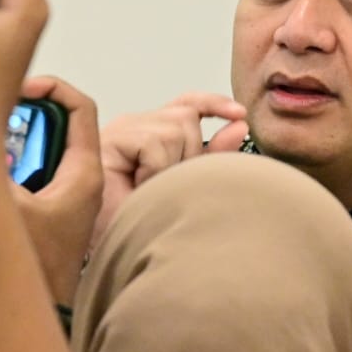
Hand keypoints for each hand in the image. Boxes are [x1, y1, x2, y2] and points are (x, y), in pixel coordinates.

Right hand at [9, 76, 102, 306]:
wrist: (43, 317)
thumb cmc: (40, 272)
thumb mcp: (7, 210)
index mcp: (83, 173)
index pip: (80, 108)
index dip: (52, 87)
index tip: (21, 89)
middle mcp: (76, 183)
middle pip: (48, 130)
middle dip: (11, 124)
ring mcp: (59, 200)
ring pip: (27, 159)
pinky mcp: (41, 218)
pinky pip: (14, 189)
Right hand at [94, 91, 246, 247]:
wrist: (111, 246)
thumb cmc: (140, 220)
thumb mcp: (185, 183)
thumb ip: (211, 155)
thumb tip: (240, 125)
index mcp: (152, 131)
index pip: (188, 104)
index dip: (214, 104)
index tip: (240, 114)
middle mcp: (136, 124)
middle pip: (186, 117)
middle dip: (189, 153)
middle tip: (163, 185)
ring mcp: (122, 129)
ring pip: (176, 129)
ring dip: (171, 165)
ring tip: (148, 187)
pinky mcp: (111, 138)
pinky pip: (156, 142)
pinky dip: (157, 168)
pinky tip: (140, 184)